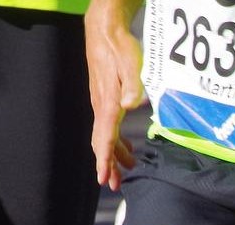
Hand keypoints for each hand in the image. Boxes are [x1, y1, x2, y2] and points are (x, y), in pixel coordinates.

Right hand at [86, 0, 145, 191]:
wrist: (105, 30)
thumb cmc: (120, 45)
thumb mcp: (130, 63)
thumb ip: (132, 84)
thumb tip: (131, 104)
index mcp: (107, 102)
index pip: (104, 138)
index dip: (105, 161)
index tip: (104, 180)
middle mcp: (101, 106)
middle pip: (103, 143)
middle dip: (109, 165)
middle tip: (116, 185)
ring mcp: (102, 102)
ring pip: (106, 136)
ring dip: (115, 155)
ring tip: (126, 171)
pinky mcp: (106, 98)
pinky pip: (109, 126)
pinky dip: (116, 141)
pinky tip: (127, 148)